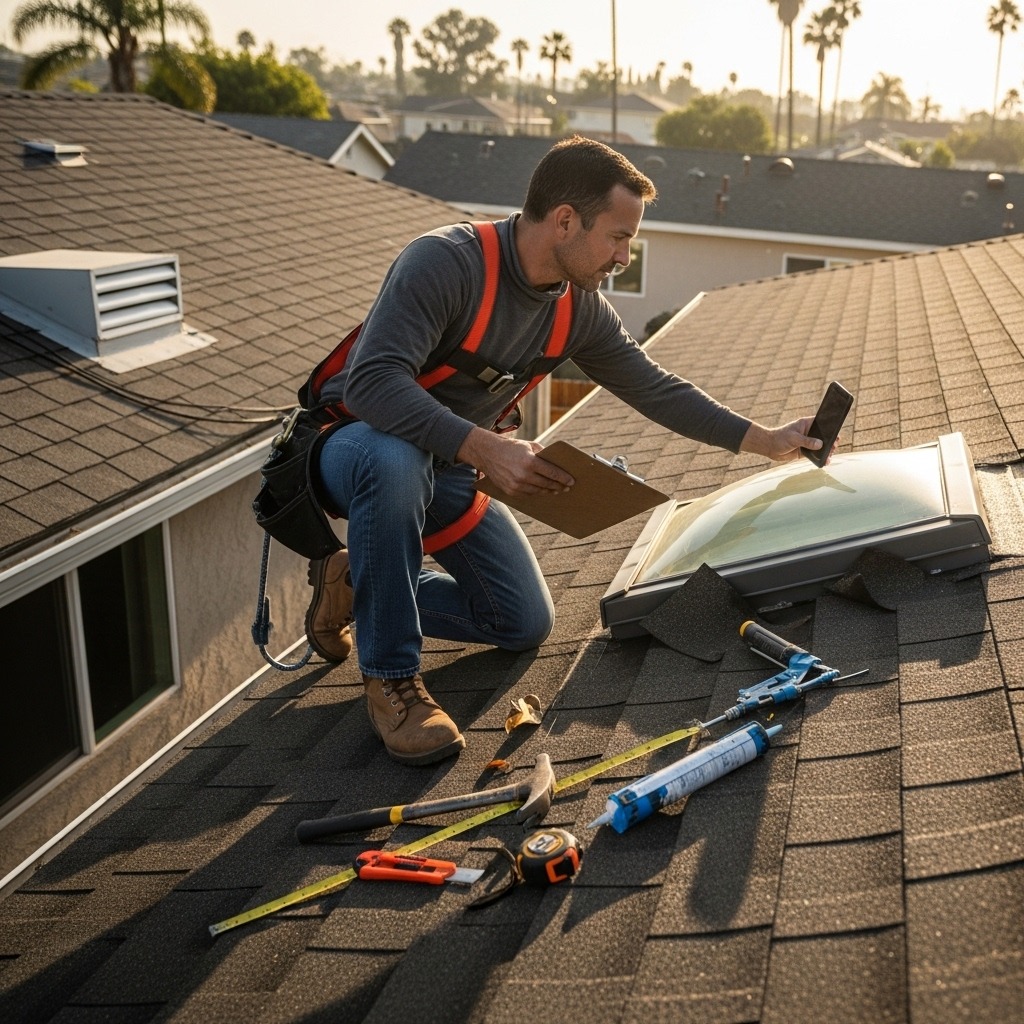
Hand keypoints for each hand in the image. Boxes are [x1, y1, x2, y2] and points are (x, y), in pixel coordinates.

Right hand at [456, 427, 574, 494]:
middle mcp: (523, 475)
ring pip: (538, 491)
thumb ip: (543, 454)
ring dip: (548, 491)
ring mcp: (516, 485)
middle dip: (558, 486)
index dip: (563, 478)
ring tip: (556, 490)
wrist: (487, 453)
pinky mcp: (510, 491)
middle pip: (547, 484)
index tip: (571, 481)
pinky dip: (536, 492)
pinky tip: (542, 490)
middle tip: (567, 487)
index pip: (552, 473)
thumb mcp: (529, 445)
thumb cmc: (511, 447)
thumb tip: (557, 463)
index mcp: (529, 461)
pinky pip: (527, 494)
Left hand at [740, 416, 829, 463]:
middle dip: (830, 442)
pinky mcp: (805, 451)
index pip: (822, 423)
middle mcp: (809, 432)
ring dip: (826, 451)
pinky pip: (815, 454)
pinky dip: (820, 458)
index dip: (830, 428)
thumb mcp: (794, 438)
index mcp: (807, 424)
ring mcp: (808, 442)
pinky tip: (825, 462)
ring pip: (821, 447)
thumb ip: (807, 441)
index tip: (836, 434)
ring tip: (829, 457)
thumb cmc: (780, 438)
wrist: (769, 447)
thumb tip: (820, 444)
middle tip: (833, 447)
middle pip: (824, 436)